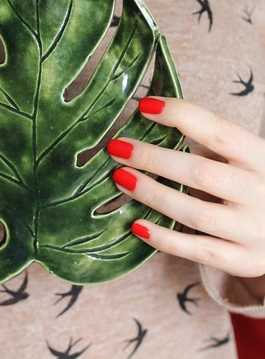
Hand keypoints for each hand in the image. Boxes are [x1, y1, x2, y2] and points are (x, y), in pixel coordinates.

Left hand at [106, 97, 264, 280]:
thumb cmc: (254, 184)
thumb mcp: (244, 158)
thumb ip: (208, 144)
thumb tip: (150, 121)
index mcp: (261, 157)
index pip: (219, 131)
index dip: (180, 115)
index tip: (144, 107)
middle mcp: (262, 192)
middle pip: (200, 172)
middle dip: (152, 158)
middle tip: (116, 148)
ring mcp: (254, 229)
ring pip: (195, 212)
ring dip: (151, 194)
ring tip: (120, 178)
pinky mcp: (244, 260)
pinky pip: (198, 251)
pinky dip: (164, 239)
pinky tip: (137, 225)